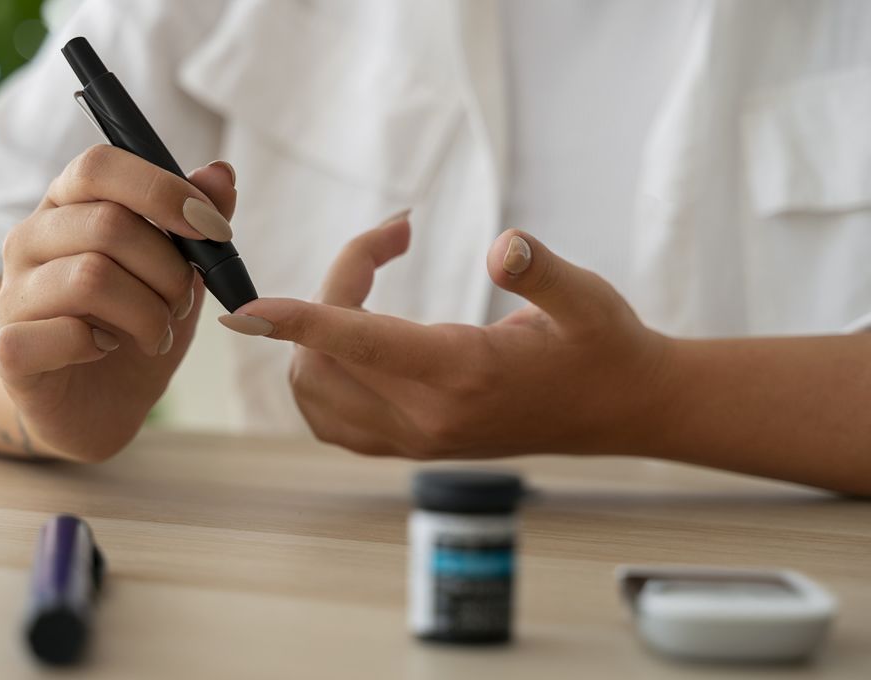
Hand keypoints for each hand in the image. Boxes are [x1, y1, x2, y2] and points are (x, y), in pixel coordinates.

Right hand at [0, 146, 237, 459]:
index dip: (162, 190)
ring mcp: (12, 293)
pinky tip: (105, 350)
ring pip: (91, 277)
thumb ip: (195, 220)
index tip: (213, 229)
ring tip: (156, 334)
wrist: (96, 404)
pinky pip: (63, 333)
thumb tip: (220, 173)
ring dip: (147, 314)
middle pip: (107, 224)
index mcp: (69, 204)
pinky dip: (101, 345)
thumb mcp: (176, 270)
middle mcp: (30, 238)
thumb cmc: (133, 324)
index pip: (100, 165)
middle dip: (169, 270)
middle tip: (182, 303)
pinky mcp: (8, 350)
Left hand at [218, 214, 670, 457]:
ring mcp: (412, 441)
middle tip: (388, 243)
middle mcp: (425, 418)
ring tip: (371, 286)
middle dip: (332, 290)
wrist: (622, 411)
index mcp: (463, 375)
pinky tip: (356, 335)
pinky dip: (320, 373)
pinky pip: (329, 419)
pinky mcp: (407, 448)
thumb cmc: (602, 345)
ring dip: (316, 334)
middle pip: (324, 356)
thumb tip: (502, 245)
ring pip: (314, 392)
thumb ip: (540, 271)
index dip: (300, 320)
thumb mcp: (587, 298)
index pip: (361, 344)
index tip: (248, 308)